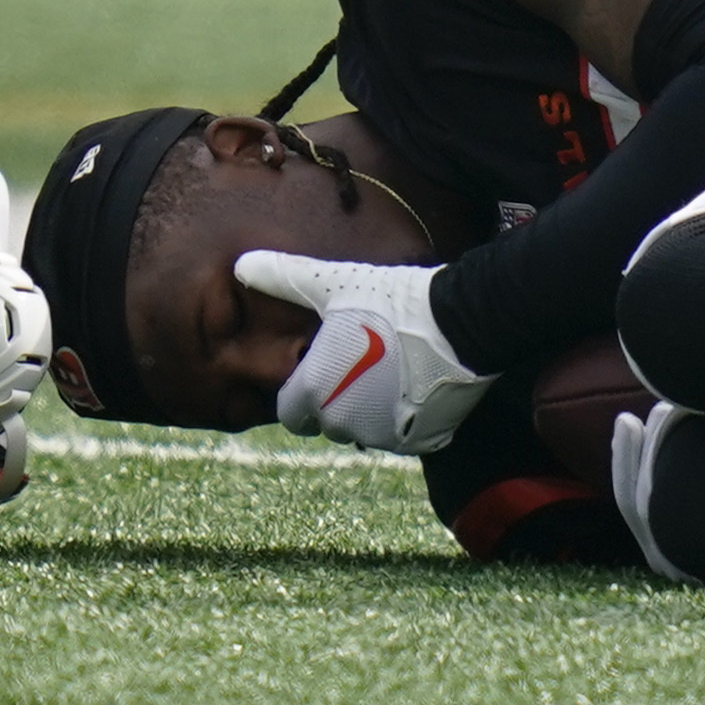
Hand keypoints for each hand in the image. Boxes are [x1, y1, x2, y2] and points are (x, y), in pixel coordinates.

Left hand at [233, 251, 496, 453]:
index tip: (324, 367)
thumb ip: (284, 279)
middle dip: (338, 400)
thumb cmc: (391, 302)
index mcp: (314, 392)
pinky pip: (400, 435)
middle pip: (328, 422)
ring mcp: (383, 435)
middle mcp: (343, 423)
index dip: (302, 391)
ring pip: (364, 429)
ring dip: (370, 410)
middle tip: (362, 362)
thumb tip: (243, 263)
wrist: (461, 324)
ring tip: (391, 371)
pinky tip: (416, 385)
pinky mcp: (419, 442)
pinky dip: (404, 418)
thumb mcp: (333, 285)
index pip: (290, 412)